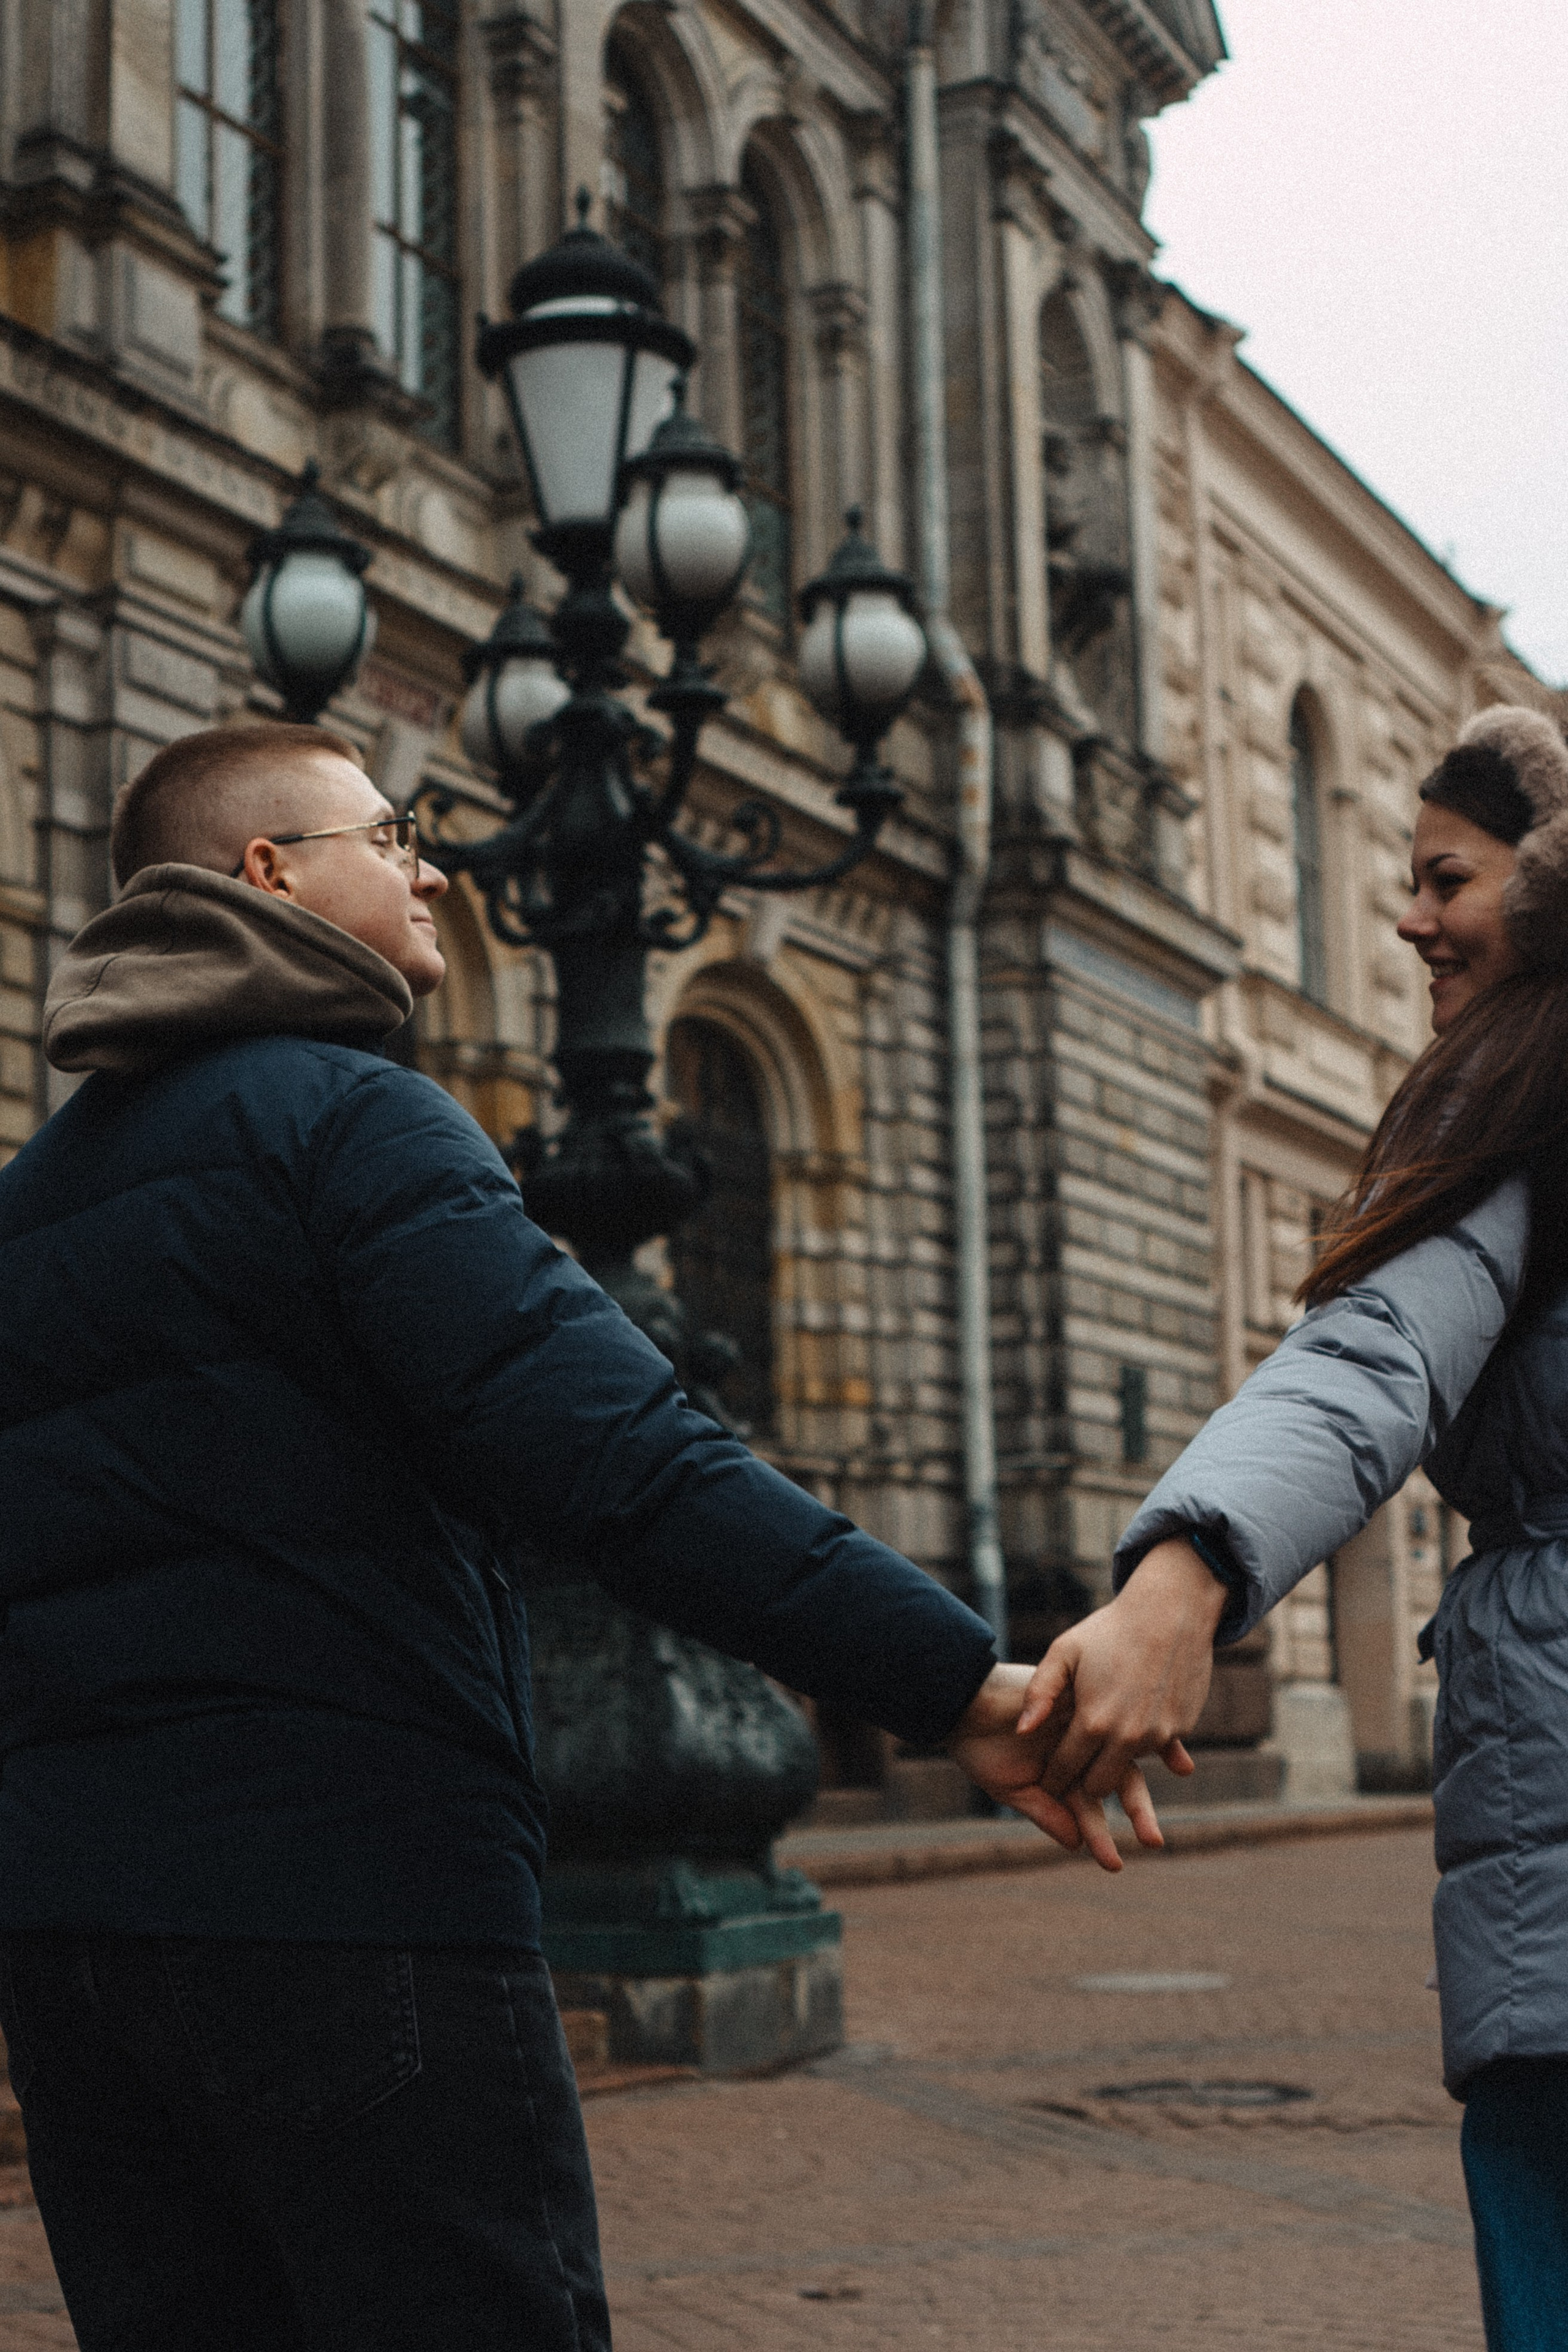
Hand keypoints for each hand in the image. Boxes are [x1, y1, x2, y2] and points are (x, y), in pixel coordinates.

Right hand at [946, 1662, 1168, 1871]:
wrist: (960, 1702)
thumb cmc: (979, 1747)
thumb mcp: (1012, 1789)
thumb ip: (1047, 1813)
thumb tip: (1077, 1844)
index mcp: (1065, 1772)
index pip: (1091, 1807)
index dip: (1102, 1836)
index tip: (1115, 1865)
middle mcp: (1080, 1749)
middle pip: (1118, 1781)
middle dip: (1138, 1812)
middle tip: (1154, 1842)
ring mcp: (1081, 1724)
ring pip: (1116, 1755)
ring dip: (1135, 1785)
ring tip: (1148, 1814)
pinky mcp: (1076, 1699)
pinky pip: (1105, 1719)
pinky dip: (1125, 1737)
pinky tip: (1147, 1750)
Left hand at [1017, 1538, 1225, 1802]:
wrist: (1170, 1611)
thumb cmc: (1109, 1630)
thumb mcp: (1064, 1652)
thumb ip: (1039, 1693)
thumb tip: (1021, 1732)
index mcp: (1093, 1722)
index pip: (1064, 1772)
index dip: (1052, 1778)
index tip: (1046, 1778)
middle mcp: (1128, 1737)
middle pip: (1098, 1786)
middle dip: (1082, 1781)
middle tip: (1073, 1766)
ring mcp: (1158, 1736)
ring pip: (1128, 1767)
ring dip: (1114, 1758)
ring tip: (1104, 1733)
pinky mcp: (1182, 1729)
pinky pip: (1156, 1747)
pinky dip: (1144, 1738)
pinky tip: (1136, 1707)